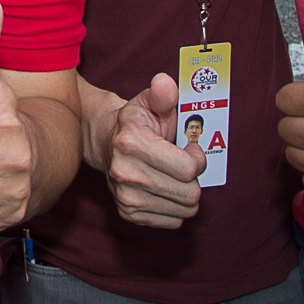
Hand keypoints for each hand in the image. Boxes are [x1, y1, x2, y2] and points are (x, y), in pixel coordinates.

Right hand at [101, 74, 203, 227]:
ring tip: (173, 175)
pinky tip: (165, 189)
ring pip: (184, 209)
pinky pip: (173, 221)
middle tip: (183, 164)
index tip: (191, 148)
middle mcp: (125, 173)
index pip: (188, 169)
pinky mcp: (129, 214)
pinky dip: (175, 206)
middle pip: (189, 193)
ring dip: (186, 193)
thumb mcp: (149, 103)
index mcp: (132, 143)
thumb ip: (163, 95)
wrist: (105, 143)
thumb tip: (164, 83)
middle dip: (194, 178)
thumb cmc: (136, 123)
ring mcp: (126, 197)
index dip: (198, 158)